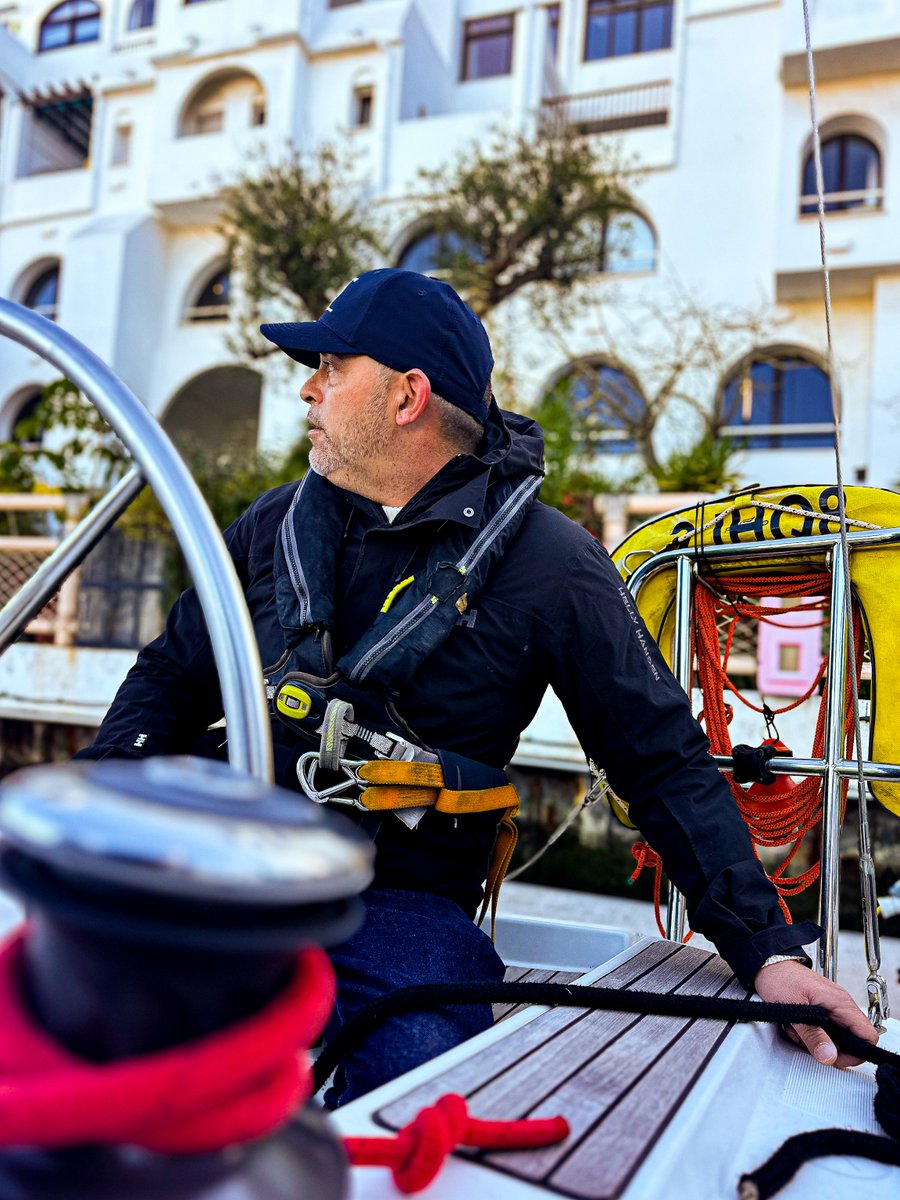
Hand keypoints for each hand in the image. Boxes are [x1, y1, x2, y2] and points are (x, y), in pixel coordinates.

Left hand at [753, 959, 878, 1067]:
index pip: (868, 1035)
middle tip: (811, 1045)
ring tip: (799, 1031)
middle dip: (831, 1048)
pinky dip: (812, 1033)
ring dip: (818, 1041)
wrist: (768, 965)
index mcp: (840, 1002)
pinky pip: (825, 1029)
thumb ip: (813, 1036)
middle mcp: (840, 1004)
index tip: (836, 1058)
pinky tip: (798, 1027)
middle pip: (852, 1040)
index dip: (856, 1053)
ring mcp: (832, 1006)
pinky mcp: (822, 1008)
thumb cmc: (780, 979)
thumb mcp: (794, 1011)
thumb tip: (829, 1056)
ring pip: (836, 1037)